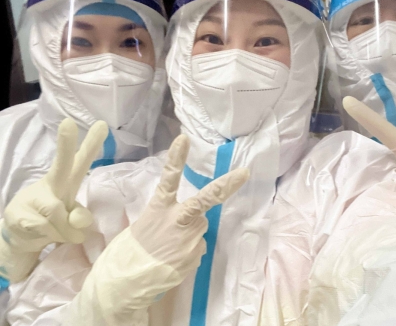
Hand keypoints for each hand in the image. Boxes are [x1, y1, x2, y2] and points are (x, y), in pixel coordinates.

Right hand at [3, 118, 107, 253]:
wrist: (21, 237)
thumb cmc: (54, 221)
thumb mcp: (72, 218)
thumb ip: (80, 216)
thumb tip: (77, 220)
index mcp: (68, 181)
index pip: (81, 161)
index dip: (92, 144)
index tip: (103, 124)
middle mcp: (52, 184)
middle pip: (61, 164)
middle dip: (66, 144)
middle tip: (68, 123)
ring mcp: (33, 197)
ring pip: (57, 212)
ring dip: (64, 230)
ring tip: (62, 234)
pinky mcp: (17, 213)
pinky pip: (44, 228)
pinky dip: (52, 238)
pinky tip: (43, 236)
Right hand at [130, 134, 248, 274]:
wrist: (122, 285)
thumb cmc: (127, 253)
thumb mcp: (142, 227)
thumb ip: (166, 220)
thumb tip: (187, 227)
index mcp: (158, 209)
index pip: (168, 178)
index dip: (176, 159)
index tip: (184, 139)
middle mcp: (176, 221)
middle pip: (205, 199)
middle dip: (227, 185)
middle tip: (244, 173)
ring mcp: (188, 239)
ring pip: (199, 230)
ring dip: (189, 236)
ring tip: (167, 250)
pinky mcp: (194, 256)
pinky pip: (196, 250)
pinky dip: (187, 254)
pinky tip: (170, 261)